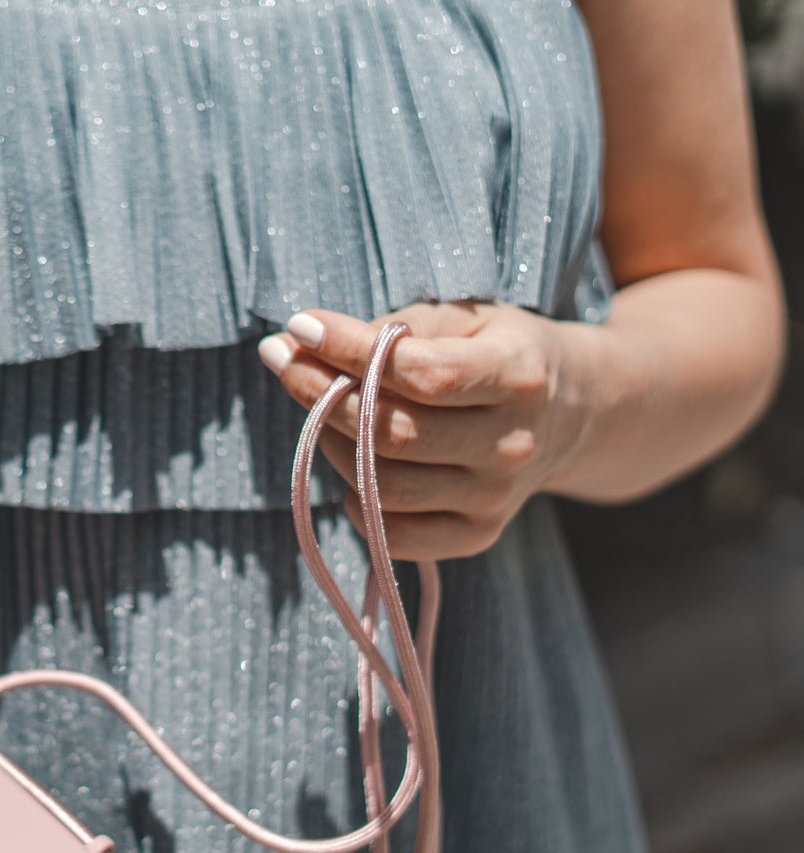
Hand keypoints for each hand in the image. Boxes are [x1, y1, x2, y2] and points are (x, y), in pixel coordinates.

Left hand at [258, 300, 587, 559]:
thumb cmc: (498, 351)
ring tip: (321, 407)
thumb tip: (311, 344)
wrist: (569, 413)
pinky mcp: (476, 535)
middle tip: (283, 359)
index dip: (351, 351)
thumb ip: (400, 330)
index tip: (300, 325)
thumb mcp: (465, 317)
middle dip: (322, 395)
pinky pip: (393, 534)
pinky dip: (357, 500)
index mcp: (520, 376)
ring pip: (383, 486)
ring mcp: (495, 499)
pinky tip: (352, 463)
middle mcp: (512, 445)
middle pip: (391, 435)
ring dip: (332, 444)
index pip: (423, 374)